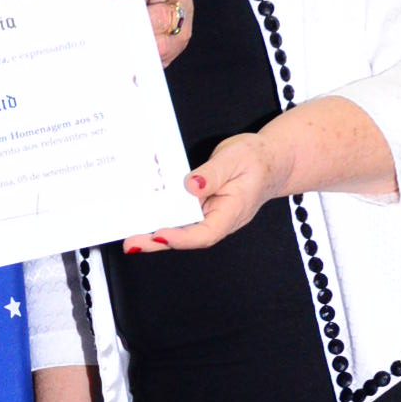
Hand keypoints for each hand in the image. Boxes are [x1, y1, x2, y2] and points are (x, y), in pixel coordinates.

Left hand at [124, 126, 288, 254]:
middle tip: (131, 243)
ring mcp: (209, 216)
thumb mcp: (235, 158)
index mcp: (231, 212)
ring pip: (181, 229)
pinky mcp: (201, 209)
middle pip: (187, 237)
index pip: (205, 233)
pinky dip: (161, 217)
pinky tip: (142, 216)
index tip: (160, 234)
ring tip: (129, 234)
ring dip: (155, 233)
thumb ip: (213, 173)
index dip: (181, 237)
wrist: (271, 160)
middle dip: (158, 241)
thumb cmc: (256, 159)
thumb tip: (191, 185)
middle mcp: (219, 220)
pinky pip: (181, 216)